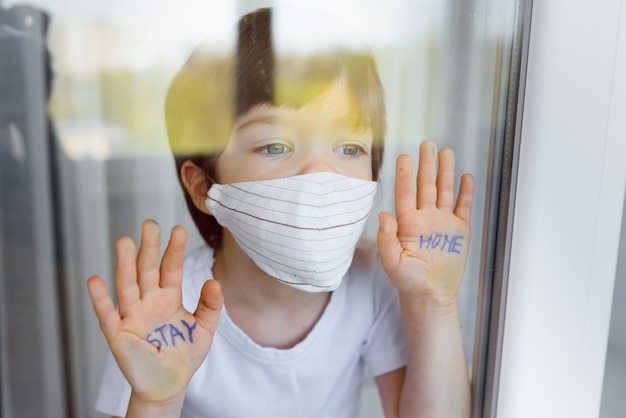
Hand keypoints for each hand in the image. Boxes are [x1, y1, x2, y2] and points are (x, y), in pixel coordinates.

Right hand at [87, 220, 222, 403]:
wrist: (169, 385)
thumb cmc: (185, 355)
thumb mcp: (205, 329)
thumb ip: (211, 305)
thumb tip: (215, 281)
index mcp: (169, 297)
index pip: (171, 269)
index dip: (174, 250)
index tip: (178, 229)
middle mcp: (149, 301)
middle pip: (147, 270)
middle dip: (149, 248)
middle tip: (150, 224)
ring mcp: (132, 315)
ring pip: (127, 285)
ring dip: (125, 265)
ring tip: (125, 241)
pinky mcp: (118, 334)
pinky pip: (107, 314)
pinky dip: (100, 299)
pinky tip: (95, 280)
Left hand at [377, 140, 474, 300]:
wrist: (431, 293)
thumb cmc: (408, 280)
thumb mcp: (393, 262)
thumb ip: (387, 239)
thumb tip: (384, 215)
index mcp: (407, 223)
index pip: (405, 194)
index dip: (405, 176)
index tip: (404, 157)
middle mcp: (424, 217)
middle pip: (425, 186)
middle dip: (426, 165)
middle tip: (427, 144)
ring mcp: (442, 221)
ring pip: (444, 191)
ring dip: (446, 172)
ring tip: (446, 152)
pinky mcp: (459, 229)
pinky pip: (463, 207)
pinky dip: (466, 193)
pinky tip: (466, 177)